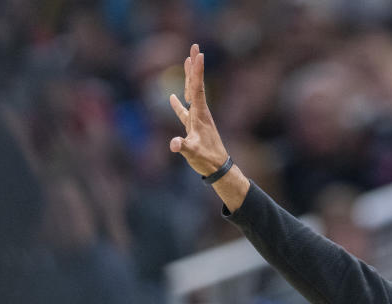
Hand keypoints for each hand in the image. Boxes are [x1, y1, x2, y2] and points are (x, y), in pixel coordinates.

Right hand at [169, 44, 228, 175]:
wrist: (218, 169)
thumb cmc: (207, 160)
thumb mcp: (193, 153)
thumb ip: (183, 147)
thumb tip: (175, 144)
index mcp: (200, 114)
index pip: (198, 88)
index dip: (198, 71)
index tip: (198, 54)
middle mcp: (201, 112)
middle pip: (196, 84)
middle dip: (195, 65)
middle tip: (195, 46)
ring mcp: (197, 119)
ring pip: (192, 93)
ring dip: (189, 76)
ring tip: (187, 61)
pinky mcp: (194, 127)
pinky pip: (184, 110)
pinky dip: (179, 103)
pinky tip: (173, 96)